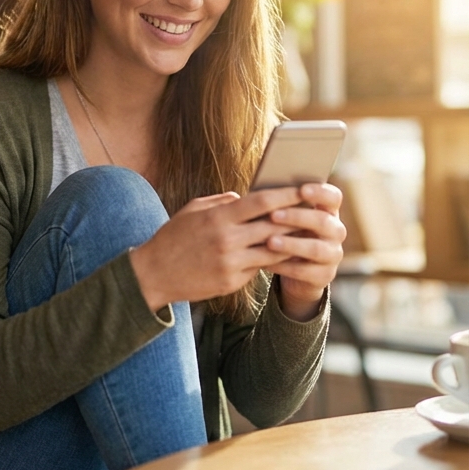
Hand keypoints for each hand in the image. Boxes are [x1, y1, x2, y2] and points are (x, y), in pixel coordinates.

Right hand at [130, 186, 307, 310]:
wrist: (153, 275)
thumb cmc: (172, 238)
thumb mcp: (191, 211)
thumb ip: (221, 202)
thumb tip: (246, 197)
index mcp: (218, 218)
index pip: (262, 202)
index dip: (288, 194)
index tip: (307, 188)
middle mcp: (227, 240)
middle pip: (275, 226)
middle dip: (298, 217)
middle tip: (317, 211)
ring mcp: (231, 263)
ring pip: (274, 250)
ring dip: (292, 242)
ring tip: (306, 234)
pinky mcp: (232, 282)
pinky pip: (259, 268)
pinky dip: (271, 260)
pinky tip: (282, 254)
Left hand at [265, 182, 344, 320]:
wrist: (293, 270)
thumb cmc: (283, 233)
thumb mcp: (282, 219)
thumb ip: (275, 205)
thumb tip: (248, 193)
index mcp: (327, 211)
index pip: (333, 197)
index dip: (320, 192)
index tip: (301, 190)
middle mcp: (335, 231)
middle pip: (323, 221)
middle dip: (297, 217)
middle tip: (273, 215)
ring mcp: (333, 254)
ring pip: (316, 248)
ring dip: (291, 244)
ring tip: (269, 241)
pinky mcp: (325, 275)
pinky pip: (306, 271)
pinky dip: (285, 266)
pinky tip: (266, 263)